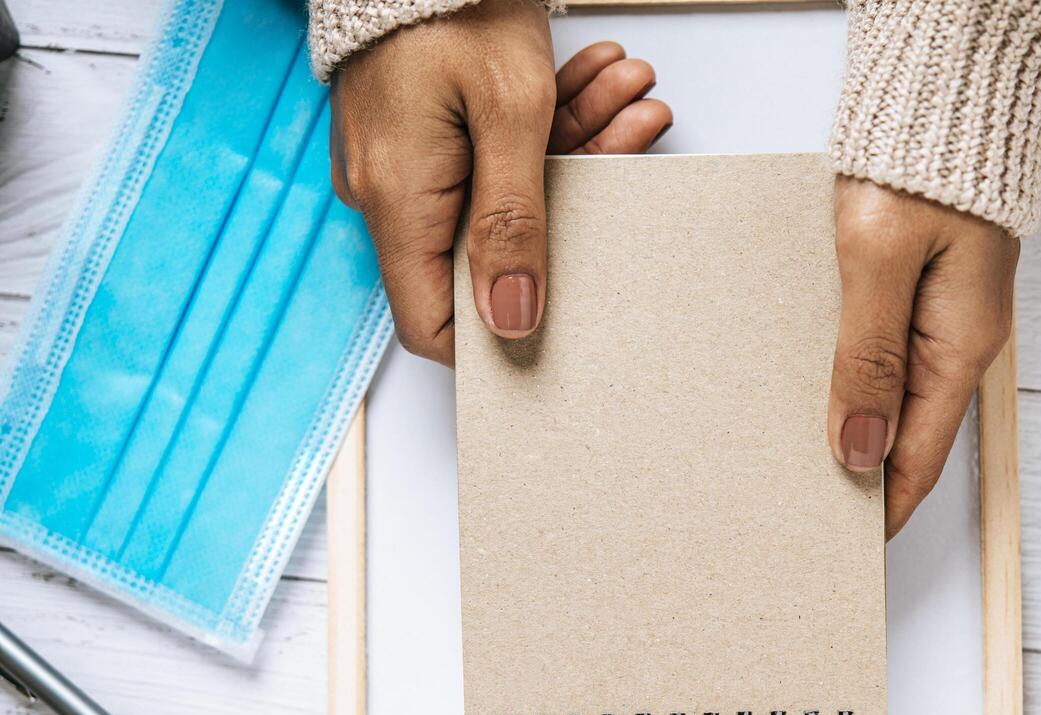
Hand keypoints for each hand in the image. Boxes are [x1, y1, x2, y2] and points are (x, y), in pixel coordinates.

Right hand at [329, 1, 671, 364]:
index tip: (563, 326)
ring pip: (507, 189)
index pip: (434, 324)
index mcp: (399, 202)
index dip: (496, 339)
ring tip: (630, 92)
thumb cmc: (450, 2)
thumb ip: (513, 223)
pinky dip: (549, 122)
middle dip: (571, 203)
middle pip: (492, 247)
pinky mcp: (428, 127)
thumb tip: (511, 320)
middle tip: (632, 140)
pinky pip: (494, 151)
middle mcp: (393, 190)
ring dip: (578, 144)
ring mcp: (410, 159)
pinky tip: (599, 80)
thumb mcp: (508, 113)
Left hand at [828, 177, 1018, 538]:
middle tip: (810, 520)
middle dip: (865, 481)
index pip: (918, 458)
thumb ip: (868, 358)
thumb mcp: (880, 261)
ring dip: (856, 433)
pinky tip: (816, 395)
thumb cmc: (917, 163)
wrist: (945, 91)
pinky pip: (886, 355)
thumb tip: (859, 451)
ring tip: (802, 470)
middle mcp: (958, 341)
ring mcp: (941, 315)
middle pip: (908, 435)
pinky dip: (853, 385)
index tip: (844, 553)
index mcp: (958, 346)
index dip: (883, 511)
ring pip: (894, 397)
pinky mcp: (919, 288)